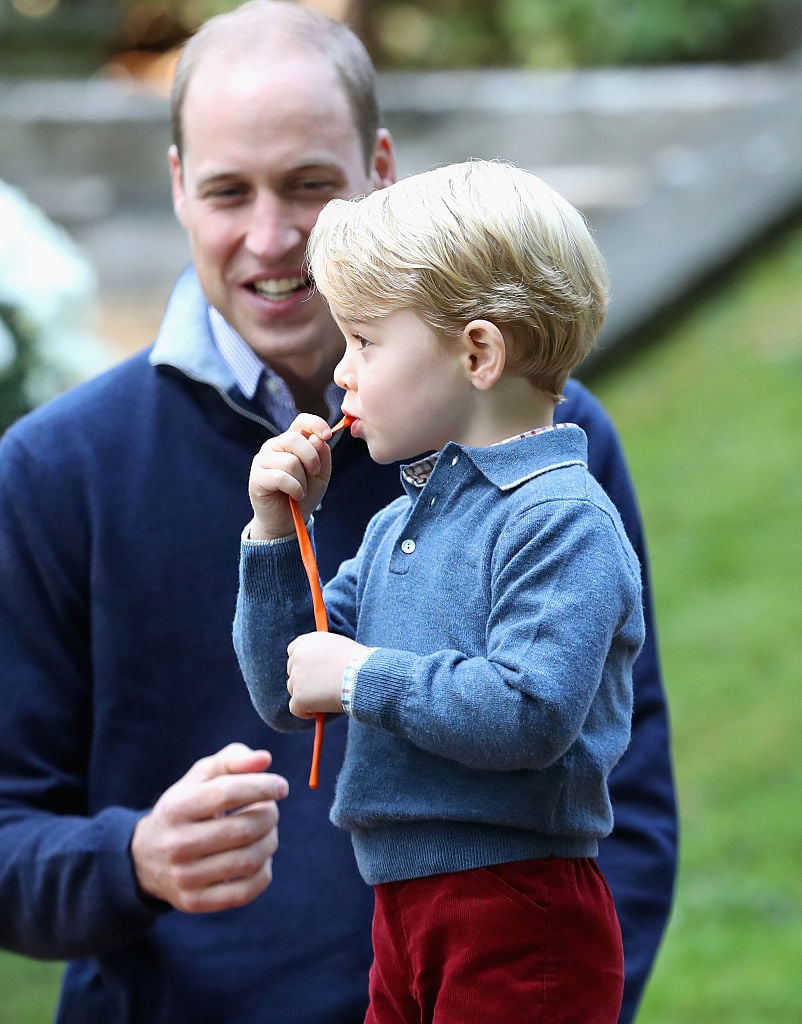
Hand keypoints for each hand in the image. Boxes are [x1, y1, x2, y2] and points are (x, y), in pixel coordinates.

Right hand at [130, 743, 288, 913]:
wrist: (145, 857)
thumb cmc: (186, 807)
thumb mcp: (200, 776)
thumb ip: (233, 759)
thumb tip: (264, 759)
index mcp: (177, 807)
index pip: (228, 793)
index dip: (262, 787)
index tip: (281, 787)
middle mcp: (177, 844)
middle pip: (244, 829)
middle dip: (270, 815)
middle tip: (271, 809)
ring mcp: (185, 877)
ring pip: (249, 860)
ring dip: (270, 841)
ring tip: (266, 831)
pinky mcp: (195, 902)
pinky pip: (246, 891)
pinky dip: (264, 871)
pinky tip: (259, 857)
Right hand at [247, 414, 332, 540]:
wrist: (287, 521)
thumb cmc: (303, 494)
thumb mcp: (321, 475)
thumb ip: (322, 456)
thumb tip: (318, 439)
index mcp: (292, 441)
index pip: (301, 421)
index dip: (315, 424)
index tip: (327, 435)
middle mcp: (275, 446)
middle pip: (295, 439)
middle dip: (312, 459)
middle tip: (315, 474)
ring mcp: (263, 460)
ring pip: (290, 461)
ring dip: (303, 480)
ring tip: (301, 490)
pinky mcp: (257, 476)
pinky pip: (281, 477)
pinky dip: (294, 488)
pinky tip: (295, 496)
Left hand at [286, 633, 369, 717]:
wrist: (363, 676)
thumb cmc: (359, 662)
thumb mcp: (340, 647)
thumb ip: (324, 653)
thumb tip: (321, 666)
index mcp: (307, 641)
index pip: (294, 650)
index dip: (302, 662)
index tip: (310, 671)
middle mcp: (298, 656)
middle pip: (293, 670)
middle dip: (303, 679)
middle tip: (318, 688)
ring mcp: (297, 677)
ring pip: (294, 689)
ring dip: (305, 694)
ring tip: (325, 698)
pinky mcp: (299, 697)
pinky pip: (295, 708)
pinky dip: (304, 711)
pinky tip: (317, 712)